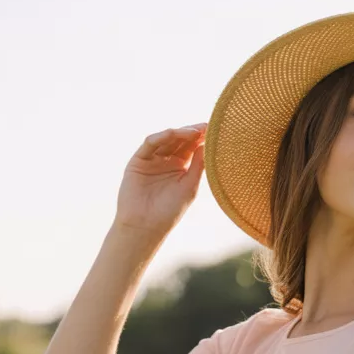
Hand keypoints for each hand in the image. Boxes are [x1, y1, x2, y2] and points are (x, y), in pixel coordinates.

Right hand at [114, 123, 207, 238]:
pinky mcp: (139, 160)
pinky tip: (173, 133)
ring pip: (166, 139)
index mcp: (181, 167)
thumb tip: (208, 145)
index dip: (202, 139)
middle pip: (180, 140)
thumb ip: (198, 166)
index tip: (214, 131)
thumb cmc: (170, 211)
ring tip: (194, 131)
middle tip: (206, 127)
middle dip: (193, 133)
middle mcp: (166, 160)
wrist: (145, 226)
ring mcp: (152, 159)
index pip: (192, 147)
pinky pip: (150, 144)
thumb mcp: (189, 187)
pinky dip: (161, 137)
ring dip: (179, 133)